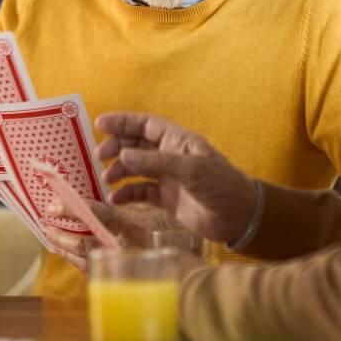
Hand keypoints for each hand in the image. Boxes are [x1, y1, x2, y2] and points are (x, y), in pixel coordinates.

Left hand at [40, 201, 183, 273]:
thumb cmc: (181, 242)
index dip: (71, 209)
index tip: (53, 204)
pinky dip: (77, 261)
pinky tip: (71, 255)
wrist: (193, 281)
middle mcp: (123, 253)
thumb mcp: (158, 217)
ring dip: (65, 249)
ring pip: (83, 261)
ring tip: (52, 238)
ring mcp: (121, 272)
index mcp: (134, 232)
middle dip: (61, 234)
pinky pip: (92, 272)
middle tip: (46, 224)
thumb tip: (104, 202)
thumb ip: (133, 208)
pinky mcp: (120, 284)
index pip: (95, 217)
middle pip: (82, 244)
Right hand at [96, 112, 258, 246]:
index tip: (100, 123)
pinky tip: (116, 199)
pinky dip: (126, 193)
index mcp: (178, 141)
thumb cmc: (222, 186)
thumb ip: (156, 162)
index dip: (123, 122)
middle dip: (116, 147)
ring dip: (119, 171)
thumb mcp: (191, 170)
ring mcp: (167, 178)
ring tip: (107, 179)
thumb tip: (123, 155)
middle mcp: (170, 156)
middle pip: (136, 145)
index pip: (146, 125)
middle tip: (100, 156)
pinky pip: (141, 192)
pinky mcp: (166, 199)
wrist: (239, 218)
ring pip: (135, 168)